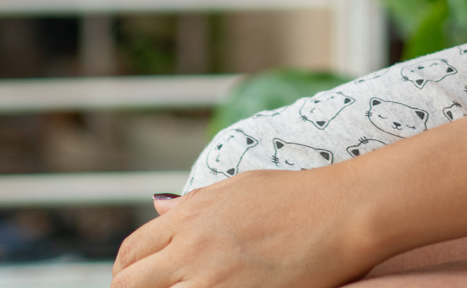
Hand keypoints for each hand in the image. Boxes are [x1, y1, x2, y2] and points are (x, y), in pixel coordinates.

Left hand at [116, 171, 374, 287]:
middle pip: (130, 284)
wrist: (342, 212)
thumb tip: (159, 208)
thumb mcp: (237, 188)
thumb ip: (193, 204)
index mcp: (190, 216)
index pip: (131, 253)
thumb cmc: (297, 196)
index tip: (133, 283)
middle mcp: (192, 247)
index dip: (124, 273)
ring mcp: (213, 279)